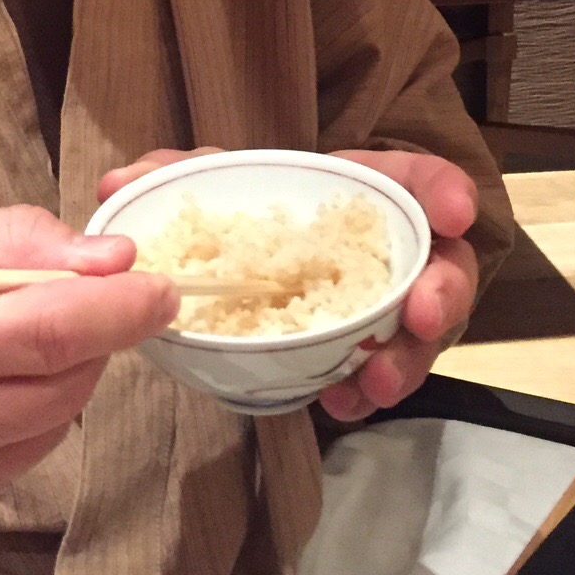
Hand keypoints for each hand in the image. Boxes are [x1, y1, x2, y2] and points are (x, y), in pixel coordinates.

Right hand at [0, 204, 178, 548]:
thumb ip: (4, 242)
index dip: (122, 309)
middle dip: (97, 336)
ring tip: (3, 344)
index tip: (164, 285)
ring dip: (60, 378)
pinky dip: (19, 420)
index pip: (48, 331)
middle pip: (64, 385)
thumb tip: (108, 259)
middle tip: (86, 298)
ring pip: (52, 426)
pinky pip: (16, 463)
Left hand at [96, 147, 479, 420]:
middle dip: (442, 293)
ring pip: (416, 335)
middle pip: (441, 268)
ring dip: (404, 359)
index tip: (455, 210)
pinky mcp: (352, 352)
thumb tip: (119, 183)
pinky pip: (371, 374)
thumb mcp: (209, 182)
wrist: (233, 267)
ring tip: (376, 381)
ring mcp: (375, 307)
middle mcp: (383, 252)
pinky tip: (340, 400)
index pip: (420, 183)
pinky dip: (359, 389)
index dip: (445, 190)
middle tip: (423, 315)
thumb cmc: (239, 208)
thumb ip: (171, 173)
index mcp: (360, 195)